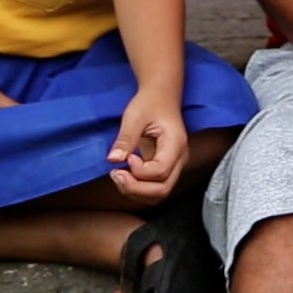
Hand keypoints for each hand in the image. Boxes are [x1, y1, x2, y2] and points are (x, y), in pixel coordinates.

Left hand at [107, 90, 189, 205]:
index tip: (128, 156)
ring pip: (158, 194)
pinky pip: (154, 189)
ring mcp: (174, 166)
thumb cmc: (149, 103)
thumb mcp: (134, 116)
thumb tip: (113, 160)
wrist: (161, 97)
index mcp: (176, 144)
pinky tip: (126, 175)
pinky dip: (138, 189)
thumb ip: (125, 139)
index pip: (160, 172)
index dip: (139, 171)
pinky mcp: (166, 169)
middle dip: (136, 188)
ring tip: (119, 175)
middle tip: (116, 174)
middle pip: (162, 189)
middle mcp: (180, 159)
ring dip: (136, 192)